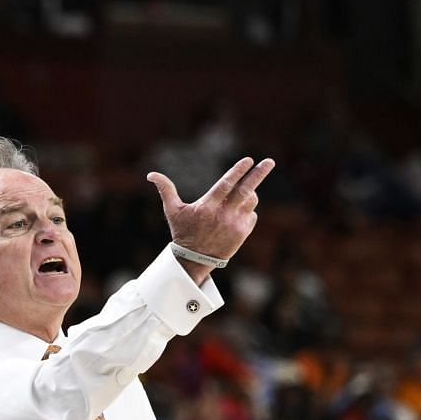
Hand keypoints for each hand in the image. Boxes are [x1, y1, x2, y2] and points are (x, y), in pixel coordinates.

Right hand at [147, 157, 275, 266]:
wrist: (195, 259)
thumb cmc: (183, 231)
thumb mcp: (172, 210)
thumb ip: (165, 190)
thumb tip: (151, 175)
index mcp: (207, 206)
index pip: (226, 184)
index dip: (238, 171)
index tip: (249, 160)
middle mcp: (223, 214)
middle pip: (246, 190)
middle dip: (258, 174)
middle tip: (269, 162)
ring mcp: (235, 224)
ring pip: (251, 201)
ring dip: (249, 194)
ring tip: (242, 193)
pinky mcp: (243, 233)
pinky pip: (251, 215)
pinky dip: (247, 210)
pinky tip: (237, 213)